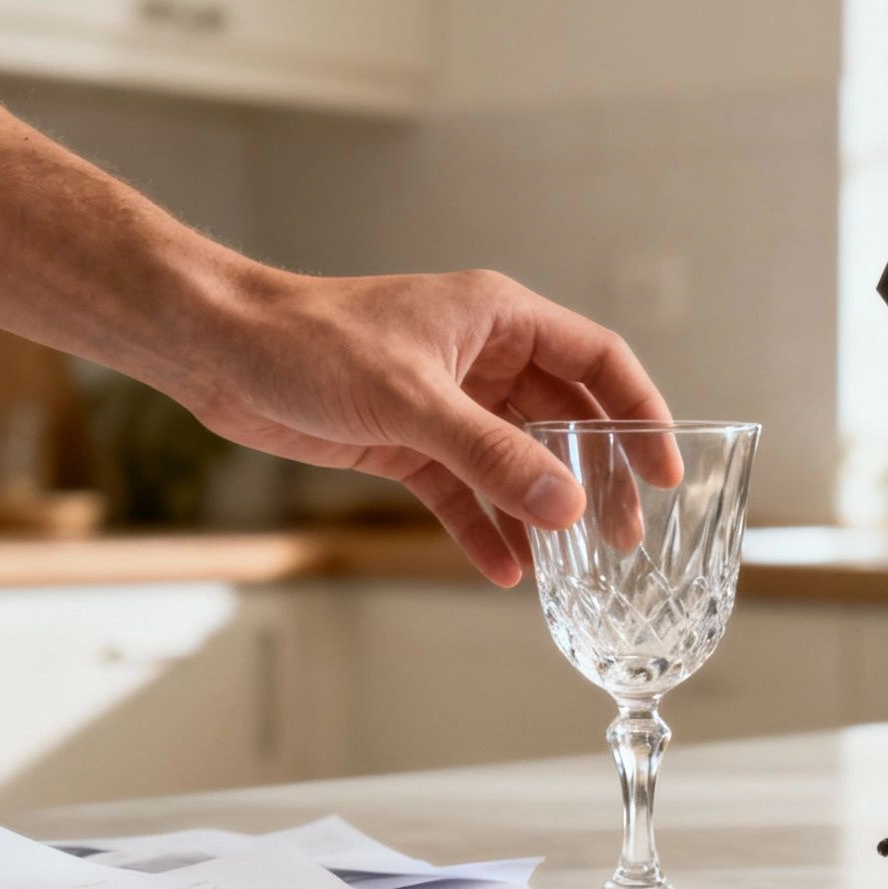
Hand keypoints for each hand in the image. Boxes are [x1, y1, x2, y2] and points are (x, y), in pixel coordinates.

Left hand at [185, 269, 680, 585]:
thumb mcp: (414, 401)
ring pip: (515, 463)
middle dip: (596, 478)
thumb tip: (567, 508)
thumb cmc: (310, 342)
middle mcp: (482, 358)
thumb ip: (493, 457)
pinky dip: (484, 528)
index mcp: (499, 318)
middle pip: (565, 419)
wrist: (220, 351)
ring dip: (541, 512)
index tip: (667, 470)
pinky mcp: (406, 442)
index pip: (599, 360)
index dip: (641, 412)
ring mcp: (446, 402)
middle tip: (624, 537)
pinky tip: (504, 570)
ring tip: (575, 566)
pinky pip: (462, 491)